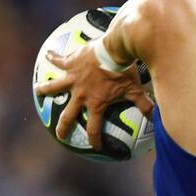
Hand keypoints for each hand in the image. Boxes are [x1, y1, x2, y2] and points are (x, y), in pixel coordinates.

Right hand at [35, 45, 154, 150]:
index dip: (94, 139)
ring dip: (46, 89)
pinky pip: (59, 60)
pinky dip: (53, 57)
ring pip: (55, 87)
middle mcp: (81, 95)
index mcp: (96, 104)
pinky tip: (47, 55)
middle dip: (62, 127)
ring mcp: (74, 79)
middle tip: (59, 135)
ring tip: (38, 90)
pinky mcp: (71, 63)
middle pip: (68, 116)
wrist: (115, 48)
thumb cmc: (125, 70)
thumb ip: (144, 105)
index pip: (93, 128)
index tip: (96, 147)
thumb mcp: (135, 89)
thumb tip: (157, 118)